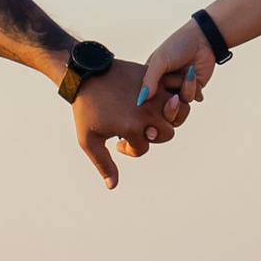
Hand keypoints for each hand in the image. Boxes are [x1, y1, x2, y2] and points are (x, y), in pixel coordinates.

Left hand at [70, 59, 190, 189]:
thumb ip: (103, 163)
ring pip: (176, 114)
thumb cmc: (85, 109)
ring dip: (165, 117)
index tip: (117, 142)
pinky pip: (174, 89)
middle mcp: (147, 112)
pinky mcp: (154, 79)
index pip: (143, 148)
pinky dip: (173, 95)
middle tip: (137, 129)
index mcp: (132, 127)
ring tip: (149, 116)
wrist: (86, 75)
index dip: (129, 149)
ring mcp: (153, 94)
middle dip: (153, 135)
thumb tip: (112, 186)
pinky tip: (156, 99)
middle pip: (166, 134)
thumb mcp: (89, 139)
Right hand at [139, 19, 221, 116]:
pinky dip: (194, 89)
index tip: (158, 93)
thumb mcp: (160, 61)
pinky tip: (194, 74)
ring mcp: (178, 89)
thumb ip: (150, 80)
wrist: (203, 40)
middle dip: (170, 102)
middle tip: (174, 95)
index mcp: (151, 78)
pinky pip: (192, 99)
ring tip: (189, 73)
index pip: (146, 99)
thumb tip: (140, 101)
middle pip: (162, 108)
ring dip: (186, 90)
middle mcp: (163, 87)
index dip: (151, 101)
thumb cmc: (177, 46)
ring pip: (179, 105)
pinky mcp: (193, 90)